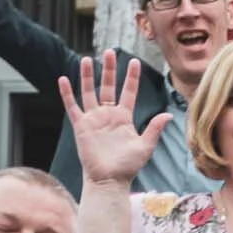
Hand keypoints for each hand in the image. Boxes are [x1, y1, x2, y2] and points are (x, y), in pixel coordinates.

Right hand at [57, 50, 169, 187]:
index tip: (133, 61)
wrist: (109, 180)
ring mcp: (94, 119)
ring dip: (87, 76)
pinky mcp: (81, 126)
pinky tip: (64, 79)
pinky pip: (72, 107)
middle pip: (108, 86)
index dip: (131, 77)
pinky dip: (67, 93)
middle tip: (108, 52)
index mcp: (124, 117)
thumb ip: (154, 129)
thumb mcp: (145, 147)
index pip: (128, 92)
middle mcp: (108, 114)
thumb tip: (168, 115)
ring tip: (87, 59)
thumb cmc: (128, 167)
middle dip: (109, 69)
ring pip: (89, 92)